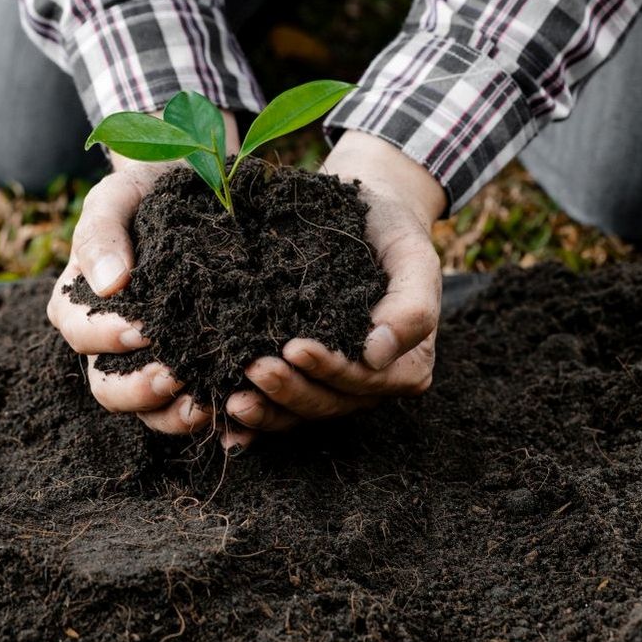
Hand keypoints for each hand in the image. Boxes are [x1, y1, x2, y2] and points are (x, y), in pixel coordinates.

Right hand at [47, 109, 239, 435]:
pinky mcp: (191, 371)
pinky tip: (237, 419)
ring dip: (174, 413)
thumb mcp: (117, 198)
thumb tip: (109, 284)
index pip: (80, 332)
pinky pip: (192, 408)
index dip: (106, 337)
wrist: (197, 188)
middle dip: (138, 389)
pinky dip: (213, 418)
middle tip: (173, 375)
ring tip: (206, 403)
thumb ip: (101, 235)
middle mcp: (108, 345)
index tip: (140, 329)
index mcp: (78, 305)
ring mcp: (149, 363)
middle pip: (107, 387)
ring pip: (148, 410)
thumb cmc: (146, 191)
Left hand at [224, 131, 445, 446]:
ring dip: (266, 409)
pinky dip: (253, 422)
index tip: (296, 348)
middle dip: (289, 390)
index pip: (366, 379)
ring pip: (299, 411)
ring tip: (233, 399)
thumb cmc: (391, 233)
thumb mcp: (414, 258)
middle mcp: (369, 383)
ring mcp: (332, 385)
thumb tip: (377, 355)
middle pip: (328, 402)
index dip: (331, 368)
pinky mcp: (300, 378)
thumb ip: (411, 307)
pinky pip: (278, 408)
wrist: (362, 214)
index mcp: (405, 364)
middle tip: (254, 369)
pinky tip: (226, 427)